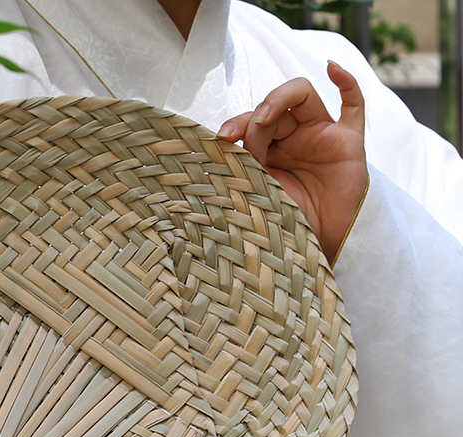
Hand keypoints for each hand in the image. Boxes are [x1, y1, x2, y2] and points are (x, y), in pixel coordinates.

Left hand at [218, 61, 366, 261]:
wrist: (325, 243)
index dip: (236, 124)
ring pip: (302, 96)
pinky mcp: (348, 141)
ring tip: (265, 114)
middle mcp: (294, 138)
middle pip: (273, 110)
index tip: (222, 137)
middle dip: (253, 120)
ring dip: (280, 98)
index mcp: (270, 151)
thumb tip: (208, 164)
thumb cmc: (288, 223)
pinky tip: (332, 67)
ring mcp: (322, 136)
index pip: (251, 123)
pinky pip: (354, 104)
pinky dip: (347, 82)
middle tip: (239, 136)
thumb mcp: (258, 198)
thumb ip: (242, 176)